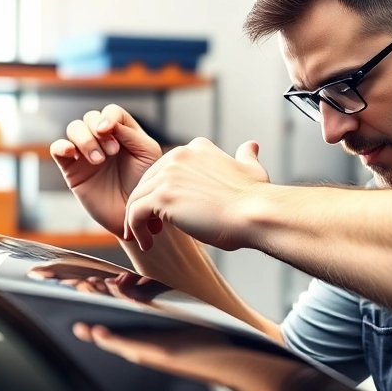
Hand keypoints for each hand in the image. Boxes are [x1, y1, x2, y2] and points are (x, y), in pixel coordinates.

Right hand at [50, 105, 163, 236]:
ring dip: (85, 140)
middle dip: (98, 131)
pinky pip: (57, 148)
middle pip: (90, 117)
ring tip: (98, 160)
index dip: (109, 117)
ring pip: (74, 128)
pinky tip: (73, 153)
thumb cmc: (144, 185)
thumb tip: (106, 123)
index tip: (111, 131)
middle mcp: (102, 140)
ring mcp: (85, 154)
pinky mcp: (71, 169)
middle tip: (112, 152)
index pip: (111, 112)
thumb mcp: (146, 154)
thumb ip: (131, 134)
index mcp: (122, 133)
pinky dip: (62, 146)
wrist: (132, 217)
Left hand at [124, 138, 269, 250]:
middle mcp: (179, 155)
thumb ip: (245, 157)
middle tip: (151, 228)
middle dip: (146, 206)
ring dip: (137, 221)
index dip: (163, 192)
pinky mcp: (162, 196)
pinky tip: (146, 244)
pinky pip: (135, 213)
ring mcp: (169, 175)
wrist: (256, 215)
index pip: (165, 170)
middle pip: (147, 182)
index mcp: (197, 149)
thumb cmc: (256, 200)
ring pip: (137, 197)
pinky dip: (135, 230)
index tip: (165, 212)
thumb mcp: (252, 170)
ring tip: (146, 239)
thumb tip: (251, 146)